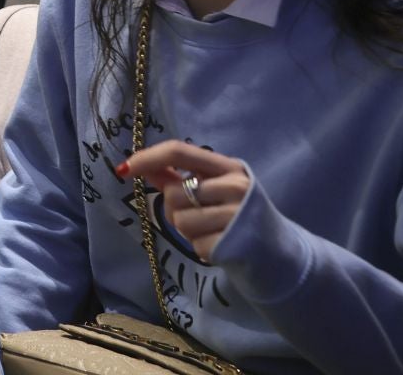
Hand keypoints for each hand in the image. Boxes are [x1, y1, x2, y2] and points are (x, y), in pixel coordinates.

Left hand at [118, 141, 252, 259]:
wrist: (278, 252)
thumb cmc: (238, 214)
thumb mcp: (214, 188)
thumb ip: (178, 176)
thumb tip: (140, 166)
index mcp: (229, 167)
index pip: (179, 151)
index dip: (147, 158)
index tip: (124, 169)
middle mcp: (236, 187)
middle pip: (174, 193)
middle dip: (175, 209)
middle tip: (199, 216)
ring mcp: (236, 216)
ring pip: (180, 220)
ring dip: (187, 230)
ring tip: (211, 230)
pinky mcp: (233, 244)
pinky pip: (194, 244)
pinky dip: (200, 247)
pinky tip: (219, 244)